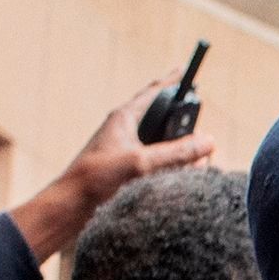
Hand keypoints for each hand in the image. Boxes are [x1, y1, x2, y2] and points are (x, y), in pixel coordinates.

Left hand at [9, 84, 218, 264]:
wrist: (69, 207)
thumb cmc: (96, 179)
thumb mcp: (142, 163)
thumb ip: (177, 152)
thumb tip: (208, 141)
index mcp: (124, 118)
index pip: (153, 92)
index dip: (171, 81)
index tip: (185, 72)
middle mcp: (124, 131)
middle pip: (160, 119)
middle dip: (181, 123)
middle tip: (198, 127)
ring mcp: (124, 151)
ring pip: (159, 143)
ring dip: (177, 150)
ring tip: (195, 160)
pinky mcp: (124, 172)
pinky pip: (154, 163)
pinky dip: (169, 168)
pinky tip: (179, 179)